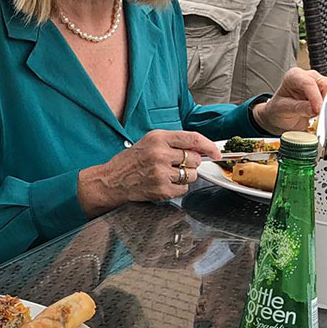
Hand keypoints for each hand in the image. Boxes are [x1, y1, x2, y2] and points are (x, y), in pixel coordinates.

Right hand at [79, 130, 219, 216]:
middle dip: (191, 164)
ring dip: (184, 177)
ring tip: (166, 175)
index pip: (193, 139)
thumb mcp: (149, 143)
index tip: (216, 152)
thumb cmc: (130, 162)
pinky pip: (183, 189)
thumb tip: (202, 149)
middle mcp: (160, 153)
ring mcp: (160, 172)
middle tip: (176, 166)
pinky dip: (177, 188)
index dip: (209, 146)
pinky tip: (163, 184)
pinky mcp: (161, 189)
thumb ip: (174, 143)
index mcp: (157, 138)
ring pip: (191, 175)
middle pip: (195, 159)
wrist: (110, 181)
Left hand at [252, 68, 326, 133]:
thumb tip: (314, 109)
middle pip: (324, 83)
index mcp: (294, 76)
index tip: (318, 109)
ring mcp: (318, 86)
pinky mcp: (325, 95)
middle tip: (326, 113)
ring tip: (326, 116)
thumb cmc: (278, 109)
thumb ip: (299, 108)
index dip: (315, 96)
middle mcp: (307, 78)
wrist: (279, 117)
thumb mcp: (283, 109)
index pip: (308, 83)